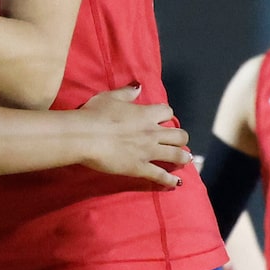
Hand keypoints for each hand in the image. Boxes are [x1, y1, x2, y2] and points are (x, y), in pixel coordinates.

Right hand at [70, 85, 190, 186]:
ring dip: (183, 157)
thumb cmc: (93, 115)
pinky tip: (177, 183)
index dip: (167, 115)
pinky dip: (171, 180)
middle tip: (177, 141)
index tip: (163, 119)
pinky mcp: (140, 168)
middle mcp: (152, 132)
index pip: (167, 112)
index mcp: (146, 114)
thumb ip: (126, 93)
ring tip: (186, 159)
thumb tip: (138, 86)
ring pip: (176, 154)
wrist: (84, 137)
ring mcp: (148, 151)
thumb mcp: (109, 97)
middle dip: (180, 138)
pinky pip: (160, 175)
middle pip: (179, 135)